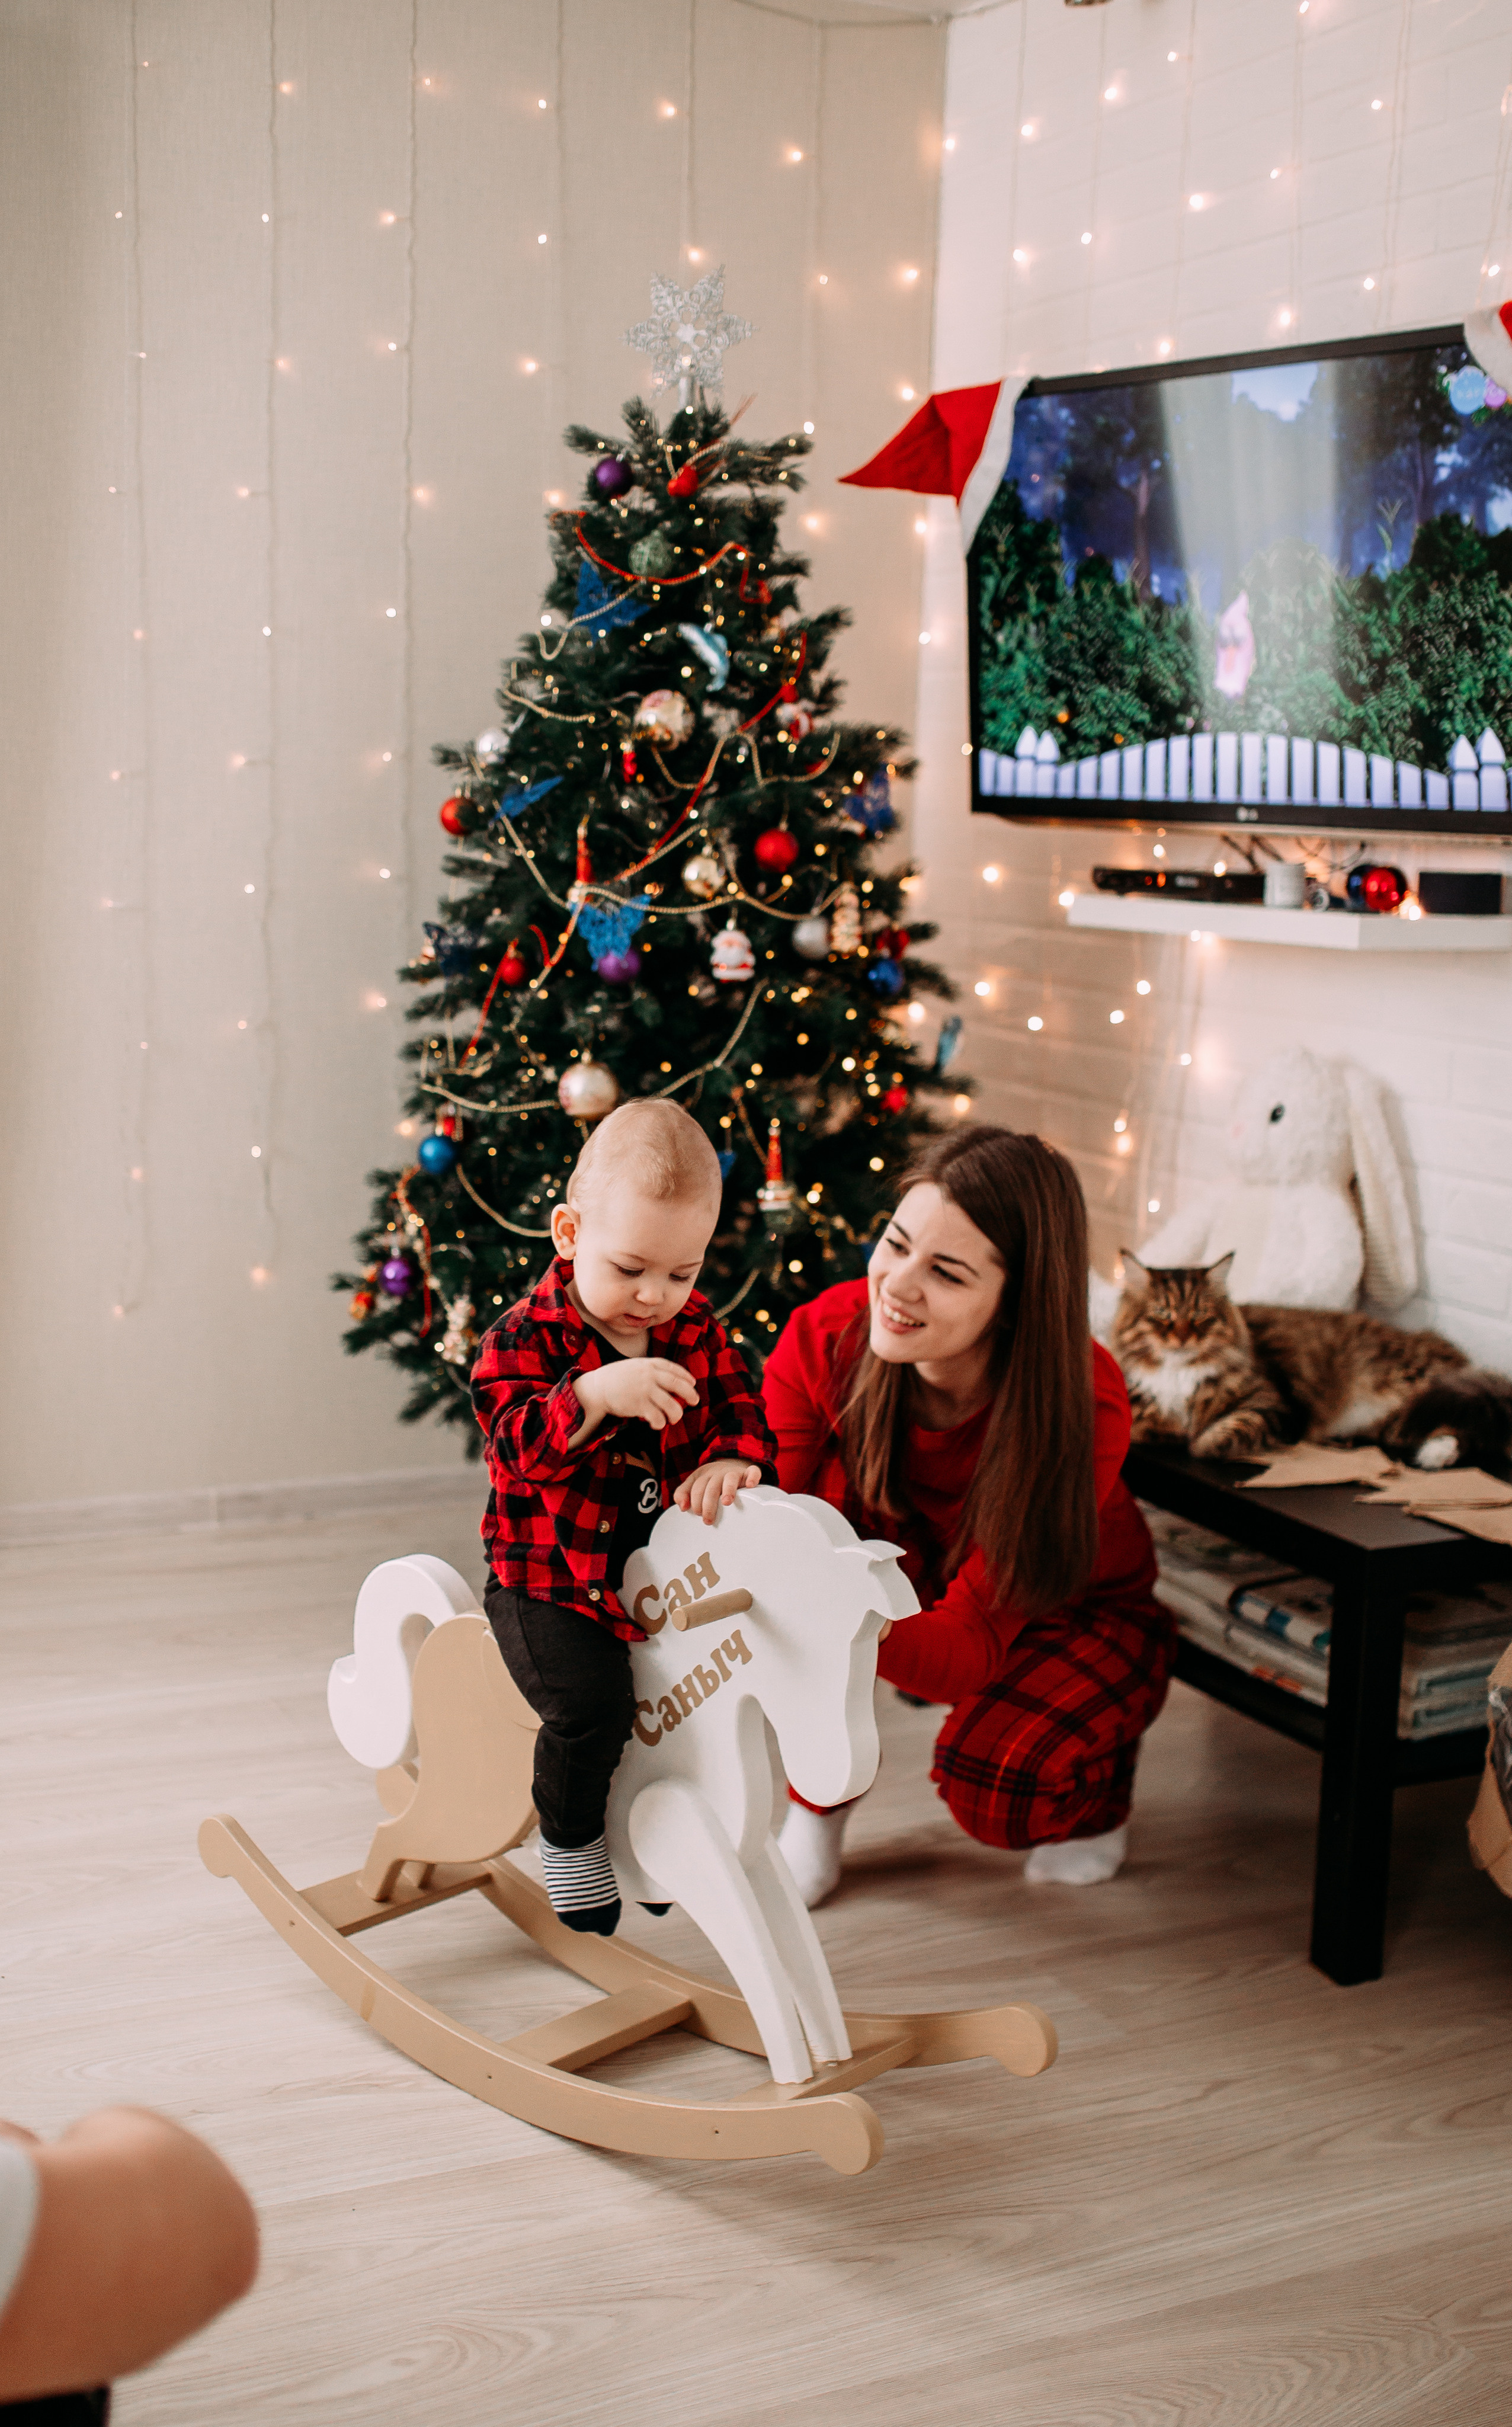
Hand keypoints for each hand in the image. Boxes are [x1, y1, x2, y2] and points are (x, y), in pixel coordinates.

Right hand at [575, 1357, 698, 1433]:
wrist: (597, 1387)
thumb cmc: (617, 1378)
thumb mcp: (635, 1366)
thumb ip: (652, 1370)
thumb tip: (671, 1381)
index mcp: (649, 1364)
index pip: (673, 1369)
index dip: (685, 1376)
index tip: (693, 1383)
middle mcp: (649, 1375)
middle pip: (677, 1384)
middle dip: (689, 1394)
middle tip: (695, 1401)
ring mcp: (645, 1390)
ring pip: (671, 1404)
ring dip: (676, 1414)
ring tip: (674, 1418)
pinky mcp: (639, 1405)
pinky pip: (657, 1417)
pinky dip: (660, 1423)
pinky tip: (657, 1424)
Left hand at [674, 1460, 762, 1525]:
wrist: (728, 1464)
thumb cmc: (710, 1479)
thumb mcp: (694, 1483)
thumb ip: (683, 1493)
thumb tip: (682, 1507)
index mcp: (703, 1476)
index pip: (697, 1487)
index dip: (695, 1501)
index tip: (697, 1513)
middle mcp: (718, 1473)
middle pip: (712, 1487)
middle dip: (708, 1504)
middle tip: (708, 1519)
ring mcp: (734, 1472)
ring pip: (730, 1479)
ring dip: (728, 1490)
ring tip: (726, 1502)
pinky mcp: (748, 1473)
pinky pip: (753, 1472)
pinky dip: (752, 1477)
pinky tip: (750, 1485)